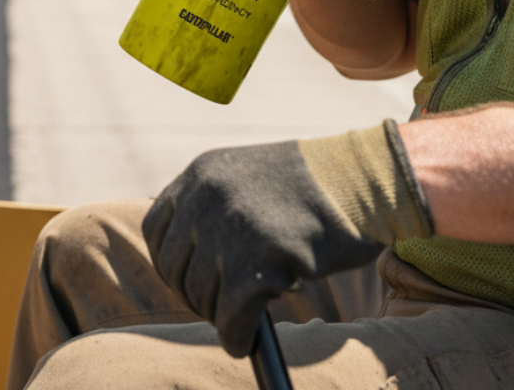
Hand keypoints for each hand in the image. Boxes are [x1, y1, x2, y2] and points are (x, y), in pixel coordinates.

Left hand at [142, 123, 431, 357]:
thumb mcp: (246, 178)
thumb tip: (189, 266)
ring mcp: (230, 226)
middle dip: (195, 294)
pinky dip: (236, 335)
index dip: (168, 262)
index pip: (155, 227)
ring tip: (246, 311)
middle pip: (174, 266)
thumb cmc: (308, 189)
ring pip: (202, 294)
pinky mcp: (257, 259)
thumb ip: (214, 207)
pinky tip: (245, 340)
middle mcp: (206, 196)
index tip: (184, 279)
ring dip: (221, 314)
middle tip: (221, 305)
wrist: (358, 180)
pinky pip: (231, 315)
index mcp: (201, 173)